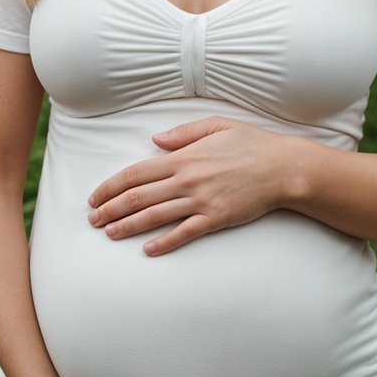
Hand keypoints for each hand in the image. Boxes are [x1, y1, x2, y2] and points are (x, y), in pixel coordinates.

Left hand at [86, 116, 290, 255]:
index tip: (95, 197)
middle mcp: (187, 180)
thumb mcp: (216, 125)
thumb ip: (182, 133)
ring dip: (128, 226)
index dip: (110, 186)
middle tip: (92, 220)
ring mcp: (201, 201)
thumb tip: (154, 141)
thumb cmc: (252, 144)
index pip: (135, 173)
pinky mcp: (216, 219)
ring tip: (109, 234)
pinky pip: (184, 233)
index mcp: (183, 157)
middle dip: (110, 209)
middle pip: (138, 197)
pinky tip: (148, 250)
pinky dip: (164, 243)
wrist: (284, 168)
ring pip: (155, 217)